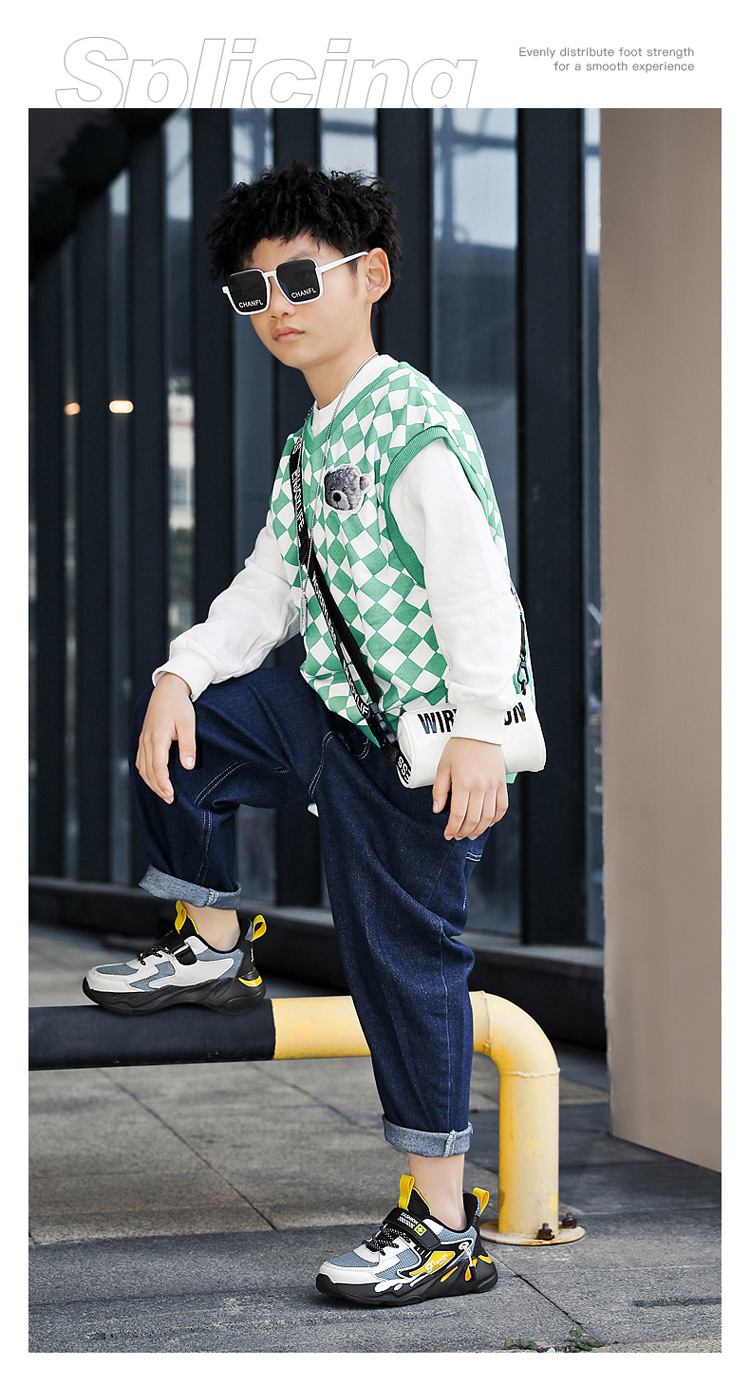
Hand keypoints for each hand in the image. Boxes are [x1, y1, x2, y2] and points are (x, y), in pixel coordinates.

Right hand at [135, 674, 195, 803]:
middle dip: (158, 787)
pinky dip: (146, 773)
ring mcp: (143, 740)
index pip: (158, 768)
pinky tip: (153, 778)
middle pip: (148, 771)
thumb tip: (188, 767)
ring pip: (142, 767)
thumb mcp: (188, 724)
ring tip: (163, 793)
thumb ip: (188, 746)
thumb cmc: (179, 705)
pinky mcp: (143, 738)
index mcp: (157, 738)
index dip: (163, 784)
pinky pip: (141, 760)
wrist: (168, 689)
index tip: (171, 795)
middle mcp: (146, 741)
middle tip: (170, 799)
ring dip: (151, 782)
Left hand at [432, 737, 507, 840]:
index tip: (447, 834)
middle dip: (463, 832)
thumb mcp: (443, 766)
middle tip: (457, 836)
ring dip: (479, 830)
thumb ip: (439, 789)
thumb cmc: (459, 746)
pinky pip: (502, 807)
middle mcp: (480, 786)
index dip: (452, 829)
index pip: (458, 815)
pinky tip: (487, 823)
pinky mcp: (502, 783)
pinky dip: (495, 819)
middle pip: (473, 820)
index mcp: (463, 783)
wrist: (479, 731)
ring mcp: (493, 786)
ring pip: (488, 817)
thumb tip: (437, 809)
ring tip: (470, 834)